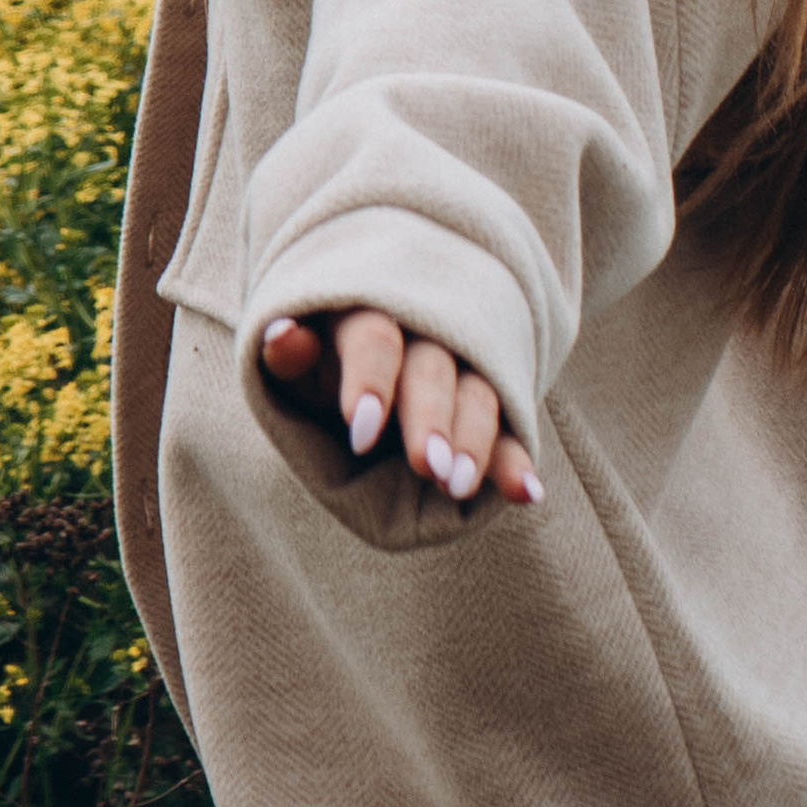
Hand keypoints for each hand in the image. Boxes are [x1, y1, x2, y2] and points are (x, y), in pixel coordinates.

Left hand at [257, 305, 543, 509]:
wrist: (379, 325)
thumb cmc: (327, 358)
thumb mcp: (300, 356)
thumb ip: (290, 356)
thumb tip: (279, 335)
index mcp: (370, 312)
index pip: (375, 338)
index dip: (371, 382)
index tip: (361, 435)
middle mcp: (425, 331)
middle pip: (433, 367)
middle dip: (432, 417)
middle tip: (428, 469)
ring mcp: (464, 360)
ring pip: (478, 391)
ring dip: (476, 441)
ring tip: (458, 488)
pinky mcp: (490, 394)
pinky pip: (509, 424)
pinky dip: (516, 460)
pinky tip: (528, 494)